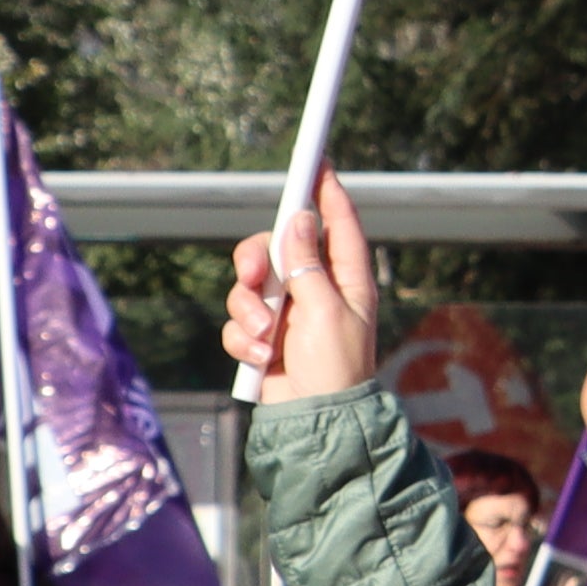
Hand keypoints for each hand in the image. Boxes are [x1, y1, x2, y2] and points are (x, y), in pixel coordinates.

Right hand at [222, 174, 387, 404]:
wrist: (314, 426)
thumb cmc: (335, 371)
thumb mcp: (326, 313)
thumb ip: (309, 265)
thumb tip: (302, 219)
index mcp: (346, 280)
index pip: (337, 223)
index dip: (326, 190)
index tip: (316, 160)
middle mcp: (316, 290)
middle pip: (276, 247)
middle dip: (257, 259)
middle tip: (253, 274)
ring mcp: (288, 313)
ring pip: (250, 285)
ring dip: (250, 310)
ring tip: (267, 338)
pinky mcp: (264, 338)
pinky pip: (240, 321)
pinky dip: (245, 338)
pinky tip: (263, 359)